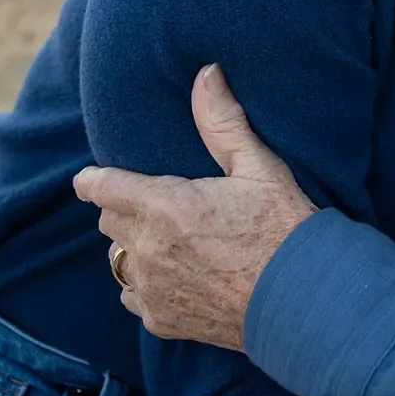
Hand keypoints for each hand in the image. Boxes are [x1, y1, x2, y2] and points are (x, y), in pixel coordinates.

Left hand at [73, 64, 316, 350]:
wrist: (301, 300)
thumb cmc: (284, 228)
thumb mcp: (260, 167)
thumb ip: (222, 122)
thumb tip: (205, 75)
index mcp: (164, 205)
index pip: (100, 187)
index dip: (94, 179)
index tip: (93, 177)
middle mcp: (147, 249)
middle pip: (108, 222)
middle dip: (125, 209)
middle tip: (161, 204)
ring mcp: (151, 289)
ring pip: (119, 260)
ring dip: (136, 248)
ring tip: (172, 242)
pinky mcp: (161, 320)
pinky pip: (133, 296)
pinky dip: (148, 285)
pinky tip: (180, 276)